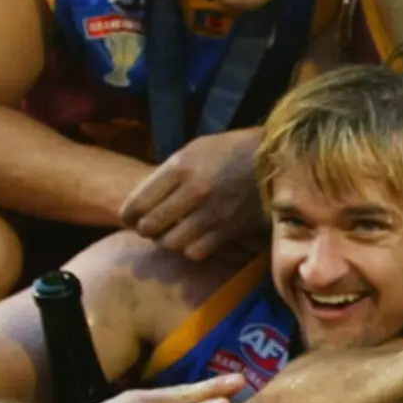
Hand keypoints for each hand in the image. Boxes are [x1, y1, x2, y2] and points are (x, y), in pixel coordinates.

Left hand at [120, 129, 265, 262]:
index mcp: (181, 167)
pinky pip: (196, 251)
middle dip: (145, 229)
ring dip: (167, 241)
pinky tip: (194, 237)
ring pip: (171, 243)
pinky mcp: (231, 228)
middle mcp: (195, 191)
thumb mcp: (192, 151)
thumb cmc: (228, 151)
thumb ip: (166, 175)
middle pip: (150, 226)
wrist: (274, 158)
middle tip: (152, 225)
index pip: (136, 204)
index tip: (132, 217)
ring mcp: (214, 212)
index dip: (128, 216)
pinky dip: (190, 249)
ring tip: (172, 232)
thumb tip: (141, 204)